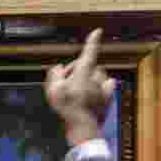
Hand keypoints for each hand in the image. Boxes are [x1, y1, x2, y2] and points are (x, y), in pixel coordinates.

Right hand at [44, 29, 116, 145]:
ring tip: (79, 90)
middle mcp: (97, 78)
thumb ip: (54, 74)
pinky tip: (97, 91)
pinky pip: (108, 85)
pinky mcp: (108, 98)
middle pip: (88, 66)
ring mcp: (104, 88)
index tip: (98, 31)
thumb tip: (59, 68)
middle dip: (78, 70)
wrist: (83, 129)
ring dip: (90, 78)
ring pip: (98, 75)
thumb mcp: (52, 90)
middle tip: (67, 84)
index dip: (93, 41)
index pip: (89, 53)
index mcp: (84, 73)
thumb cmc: (67, 109)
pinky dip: (103, 85)